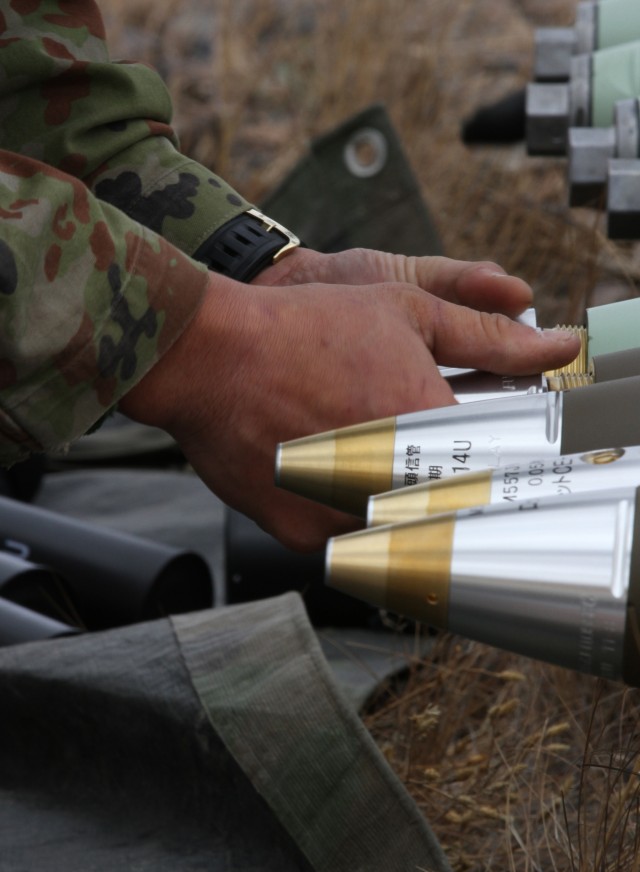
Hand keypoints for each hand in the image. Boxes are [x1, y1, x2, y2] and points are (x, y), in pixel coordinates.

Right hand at [121, 252, 579, 550]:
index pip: (497, 469)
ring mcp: (342, 516)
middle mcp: (387, 481)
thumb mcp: (405, 312)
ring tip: (351, 448)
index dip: (491, 458)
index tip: (475, 449)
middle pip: (447, 505)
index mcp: (426, 427)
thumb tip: (555, 346)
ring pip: (396, 530)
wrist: (209, 357)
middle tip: (401, 442)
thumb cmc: (303, 329)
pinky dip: (346, 513)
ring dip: (391, 501)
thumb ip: (487, 337)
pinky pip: (347, 541)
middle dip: (441, 480)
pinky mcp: (304, 538)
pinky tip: (323, 469)